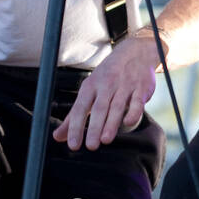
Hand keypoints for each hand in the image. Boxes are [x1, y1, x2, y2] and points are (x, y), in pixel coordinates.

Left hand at [52, 33, 162, 150]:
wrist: (135, 52)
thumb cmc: (108, 75)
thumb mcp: (89, 90)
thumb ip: (74, 115)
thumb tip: (58, 136)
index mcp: (91, 85)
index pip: (80, 108)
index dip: (75, 126)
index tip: (73, 144)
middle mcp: (107, 85)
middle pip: (99, 108)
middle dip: (94, 127)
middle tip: (90, 146)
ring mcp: (125, 85)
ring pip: (117, 106)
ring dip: (111, 123)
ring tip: (105, 140)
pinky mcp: (141, 88)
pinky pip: (137, 101)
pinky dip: (133, 112)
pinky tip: (128, 122)